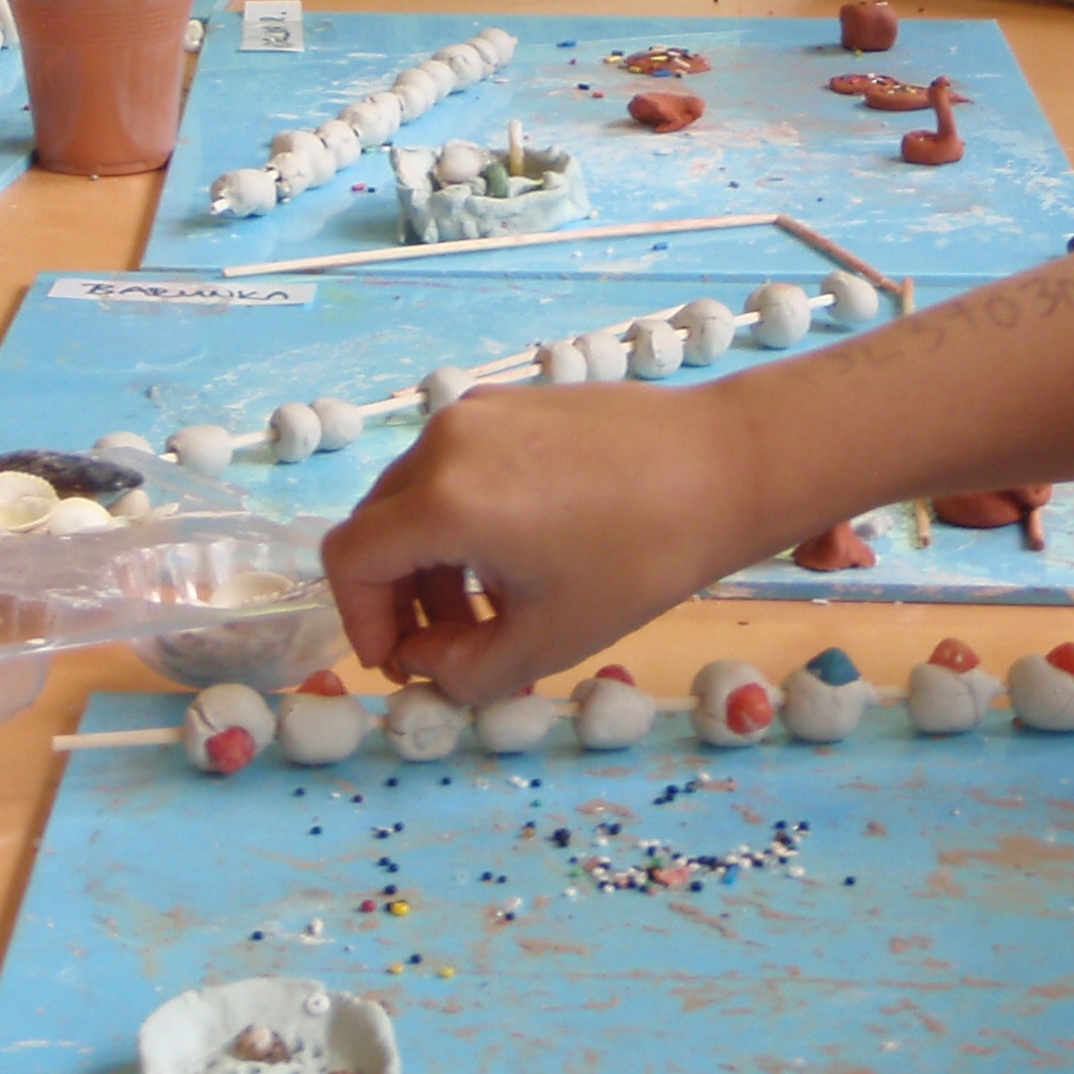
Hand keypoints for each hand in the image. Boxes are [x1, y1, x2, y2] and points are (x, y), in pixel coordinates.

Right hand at [323, 382, 755, 702]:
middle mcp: (444, 441)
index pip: (349, 562)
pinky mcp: (513, 402)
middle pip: (379, 526)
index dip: (361, 623)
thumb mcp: (547, 640)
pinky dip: (463, 517)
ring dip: (432, 561)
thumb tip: (423, 661)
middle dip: (398, 597)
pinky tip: (525, 550)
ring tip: (494, 606)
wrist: (724, 465)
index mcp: (443, 500)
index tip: (404, 662)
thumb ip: (463, 671)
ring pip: (417, 496)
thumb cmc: (640, 558)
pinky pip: (457, 466)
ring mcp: (478, 412)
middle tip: (450, 646)